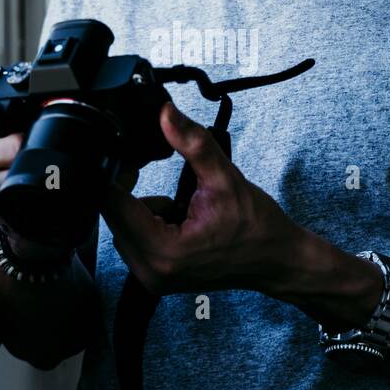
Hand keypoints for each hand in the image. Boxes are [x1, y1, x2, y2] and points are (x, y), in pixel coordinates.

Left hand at [100, 100, 301, 295]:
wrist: (277, 260)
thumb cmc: (257, 227)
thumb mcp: (224, 177)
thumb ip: (191, 142)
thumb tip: (166, 112)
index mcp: (163, 250)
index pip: (112, 204)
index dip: (117, 175)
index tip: (136, 161)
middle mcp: (151, 270)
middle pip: (113, 216)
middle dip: (135, 194)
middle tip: (174, 187)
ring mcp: (152, 277)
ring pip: (122, 227)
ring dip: (144, 210)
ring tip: (182, 207)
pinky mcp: (156, 277)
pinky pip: (135, 240)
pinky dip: (150, 224)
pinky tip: (179, 221)